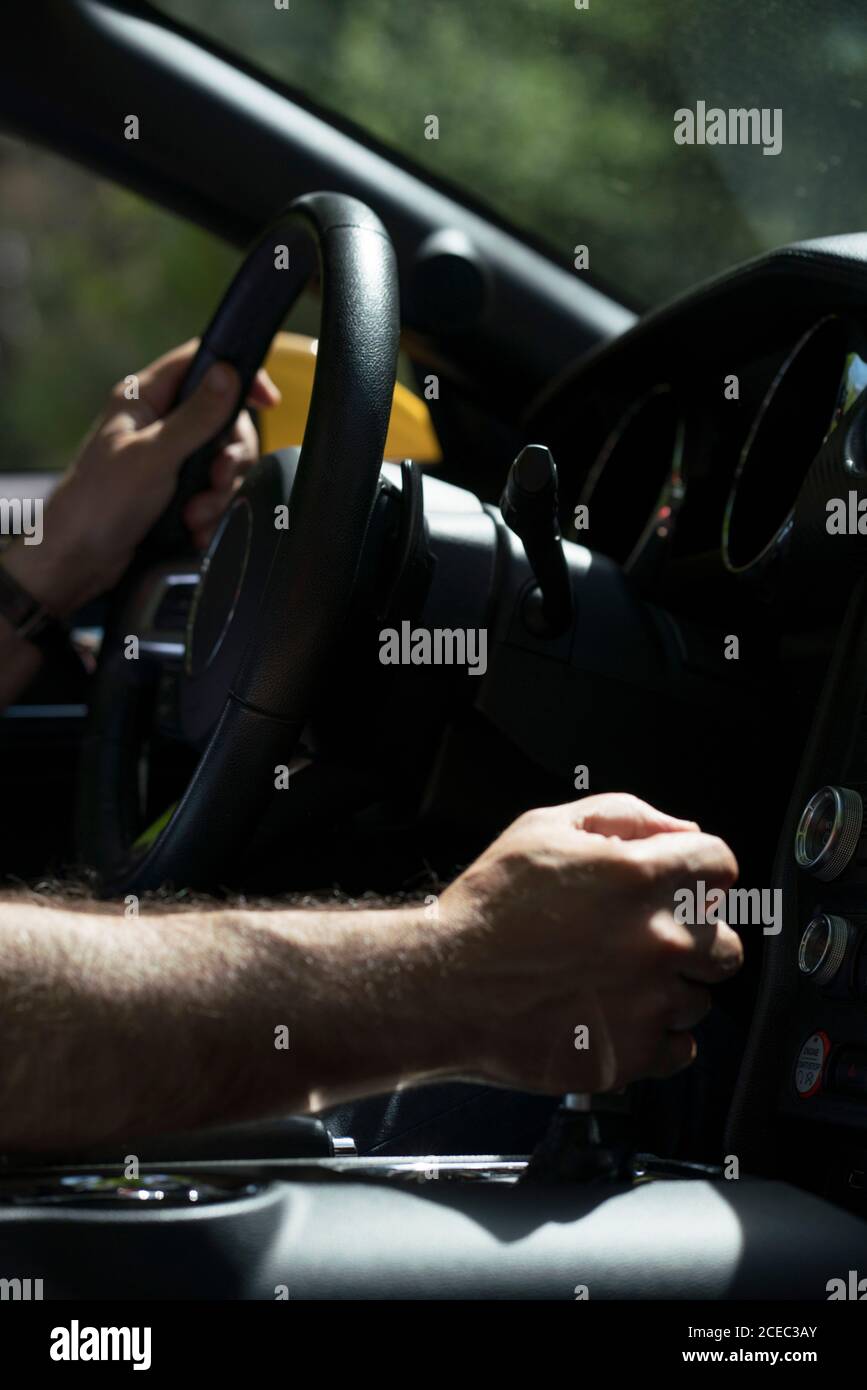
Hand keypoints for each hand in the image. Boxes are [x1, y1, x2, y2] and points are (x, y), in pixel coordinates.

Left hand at [2, 339, 279, 614]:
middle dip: (229, 459)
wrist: (76, 560)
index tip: (268, 401)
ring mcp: (168, 458)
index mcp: (145, 398)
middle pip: (224, 421)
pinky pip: (211, 493)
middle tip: (215, 481)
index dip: (239, 376)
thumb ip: (195, 416)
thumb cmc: (99, 503)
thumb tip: (229, 374)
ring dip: (218, 494)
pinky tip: (195, 529)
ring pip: (222, 462)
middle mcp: (159, 423)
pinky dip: (211, 513)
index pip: (202, 363)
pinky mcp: (174, 491)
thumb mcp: (154, 455)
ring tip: (195, 516)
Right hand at [437, 792, 741, 1093]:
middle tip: (639, 939)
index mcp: (641, 877)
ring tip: (612, 981)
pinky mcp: (635, 1054)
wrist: (445, 986)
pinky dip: (655, 1036)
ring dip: (670, 989)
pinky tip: (613, 1015)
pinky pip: (681, 1049)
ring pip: (702, 998)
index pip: (720, 865)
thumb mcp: (544, 828)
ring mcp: (650, 1002)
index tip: (675, 885)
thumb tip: (682, 830)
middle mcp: (658, 939)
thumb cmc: (488, 907)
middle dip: (692, 937)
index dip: (696, 871)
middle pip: (726, 941)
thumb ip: (625, 815)